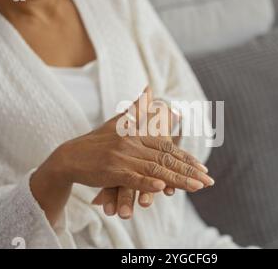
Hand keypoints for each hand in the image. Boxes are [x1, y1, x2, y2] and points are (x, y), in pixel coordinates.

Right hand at [92, 88, 211, 218]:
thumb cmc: (97, 142)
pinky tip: (163, 189)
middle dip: (189, 171)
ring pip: (155, 170)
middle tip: (209, 181)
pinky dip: (148, 184)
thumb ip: (137, 109)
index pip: (167, 147)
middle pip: (166, 158)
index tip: (203, 169)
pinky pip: (133, 179)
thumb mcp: (118, 123)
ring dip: (178, 180)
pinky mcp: (111, 171)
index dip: (186, 158)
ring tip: (198, 187)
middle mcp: (131, 143)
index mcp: (136, 133)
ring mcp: (121, 157)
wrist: (69, 157)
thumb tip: (149, 88)